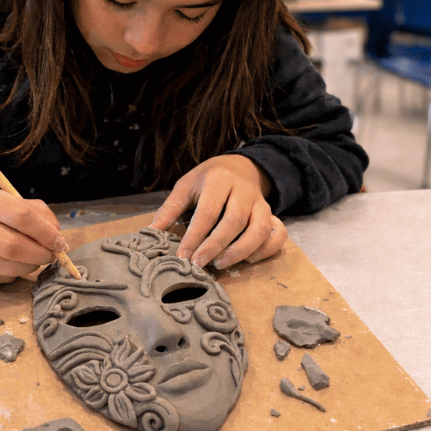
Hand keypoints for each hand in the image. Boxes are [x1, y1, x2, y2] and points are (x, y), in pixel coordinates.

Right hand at [0, 185, 67, 283]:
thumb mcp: (12, 203)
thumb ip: (38, 215)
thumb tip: (57, 240)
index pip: (19, 215)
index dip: (45, 232)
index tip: (60, 242)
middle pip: (11, 245)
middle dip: (39, 253)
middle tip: (50, 256)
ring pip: (6, 266)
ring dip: (29, 266)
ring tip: (33, 260)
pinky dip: (13, 273)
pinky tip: (9, 263)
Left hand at [148, 154, 285, 268]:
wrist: (238, 167)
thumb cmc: (207, 180)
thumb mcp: (186, 187)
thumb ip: (170, 209)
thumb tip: (151, 232)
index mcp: (219, 180)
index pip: (207, 212)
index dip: (194, 236)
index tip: (182, 256)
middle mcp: (244, 190)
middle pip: (234, 221)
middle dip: (215, 246)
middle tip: (199, 263)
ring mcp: (262, 203)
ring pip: (259, 229)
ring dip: (241, 251)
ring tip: (220, 263)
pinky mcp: (273, 214)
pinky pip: (278, 234)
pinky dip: (266, 249)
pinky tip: (249, 260)